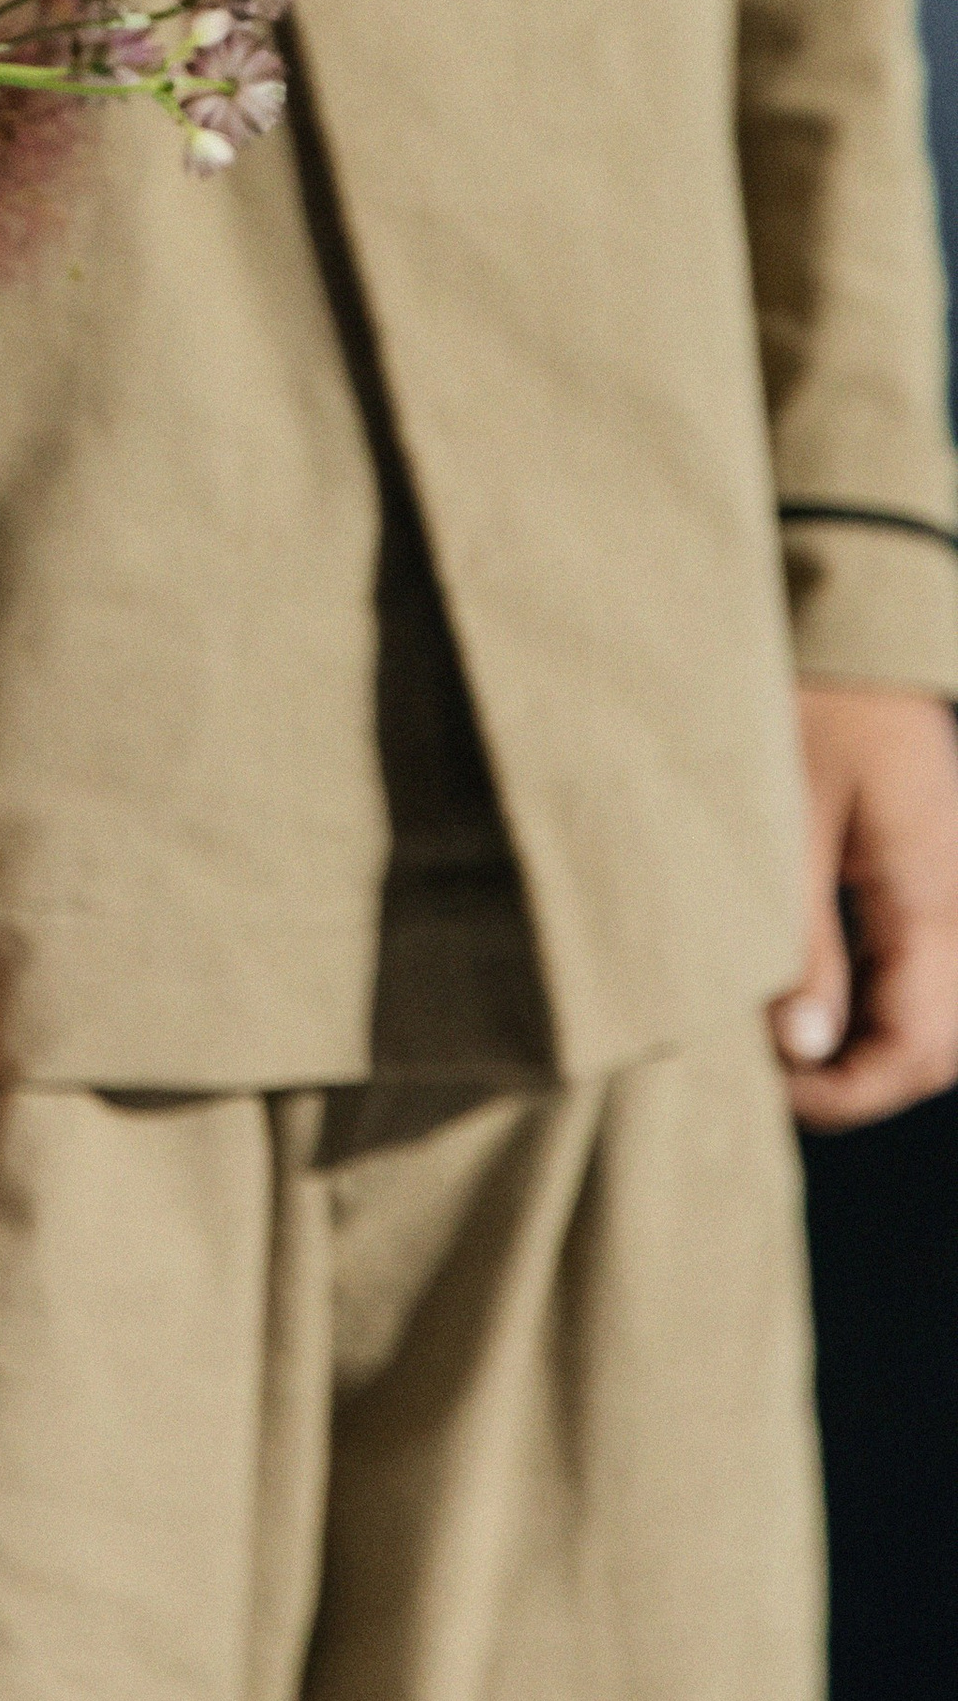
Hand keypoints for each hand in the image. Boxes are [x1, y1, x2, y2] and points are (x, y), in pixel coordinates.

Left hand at [771, 682, 957, 1126]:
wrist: (847, 607)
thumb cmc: (807, 695)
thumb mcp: (782, 818)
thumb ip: (795, 938)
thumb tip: (805, 1048)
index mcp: (929, 891)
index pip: (918, 1047)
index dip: (847, 1093)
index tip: (768, 1092)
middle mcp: (954, 894)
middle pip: (935, 1039)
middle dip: (858, 1077)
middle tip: (763, 1074)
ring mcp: (942, 878)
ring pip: (928, 1002)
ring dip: (861, 1036)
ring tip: (770, 1034)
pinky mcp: (917, 857)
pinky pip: (912, 955)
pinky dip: (865, 989)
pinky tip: (798, 983)